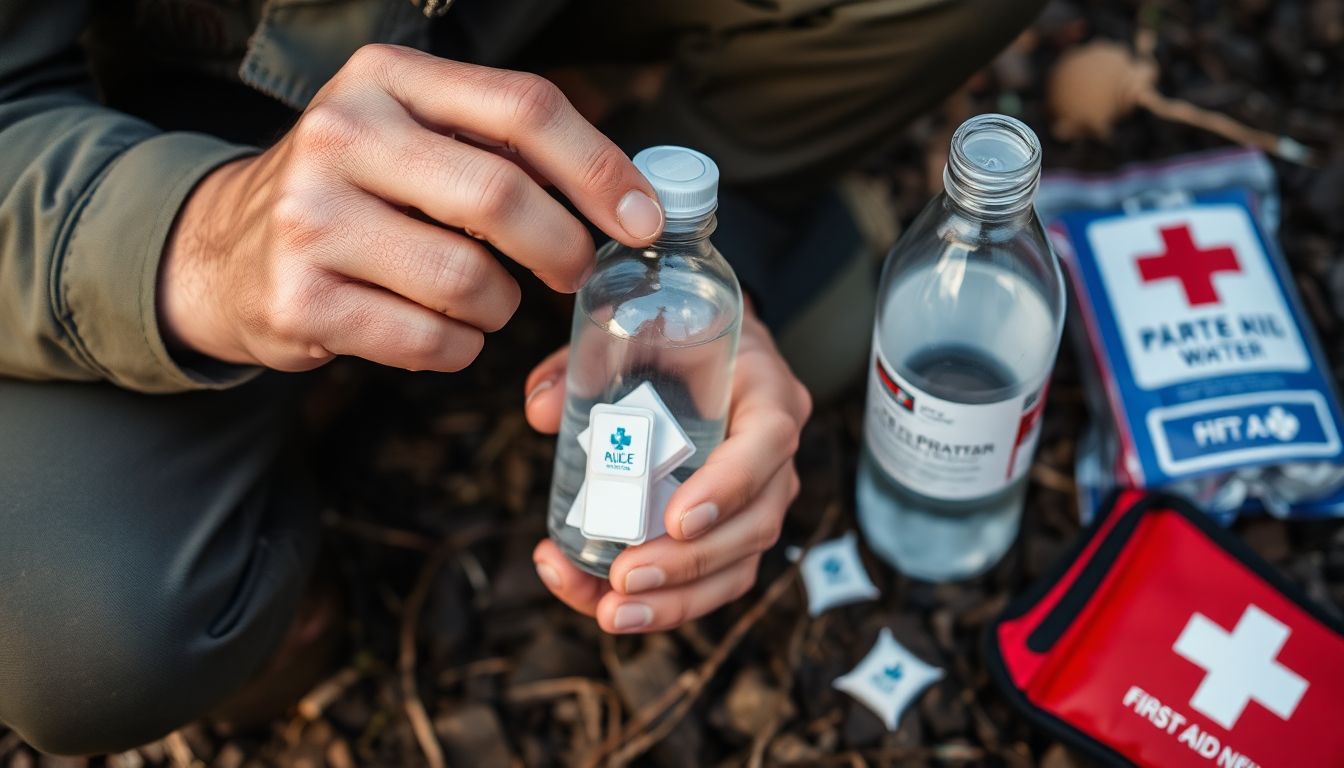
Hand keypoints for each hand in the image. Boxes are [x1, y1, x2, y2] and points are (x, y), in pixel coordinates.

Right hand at [159, 45, 663, 372]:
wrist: (227, 252)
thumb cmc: (354, 193)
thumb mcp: (410, 134)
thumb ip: (499, 145)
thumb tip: (624, 196)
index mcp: (386, 80)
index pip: (524, 109)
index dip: (600, 169)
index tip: (644, 221)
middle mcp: (341, 134)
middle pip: (502, 197)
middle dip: (564, 249)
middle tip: (576, 274)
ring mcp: (313, 219)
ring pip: (469, 282)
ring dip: (500, 308)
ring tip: (480, 300)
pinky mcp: (301, 300)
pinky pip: (430, 342)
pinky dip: (459, 349)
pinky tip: (439, 331)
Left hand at [525, 310, 811, 632]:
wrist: (709, 349)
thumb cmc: (677, 340)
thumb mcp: (640, 333)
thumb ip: (587, 364)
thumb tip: (541, 412)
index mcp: (767, 393)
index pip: (767, 443)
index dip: (728, 487)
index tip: (675, 521)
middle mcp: (775, 455)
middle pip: (755, 524)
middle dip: (687, 565)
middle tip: (621, 580)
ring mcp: (761, 499)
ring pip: (738, 567)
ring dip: (675, 602)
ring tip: (609, 612)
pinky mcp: (734, 531)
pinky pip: (713, 581)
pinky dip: (661, 603)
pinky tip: (599, 604)